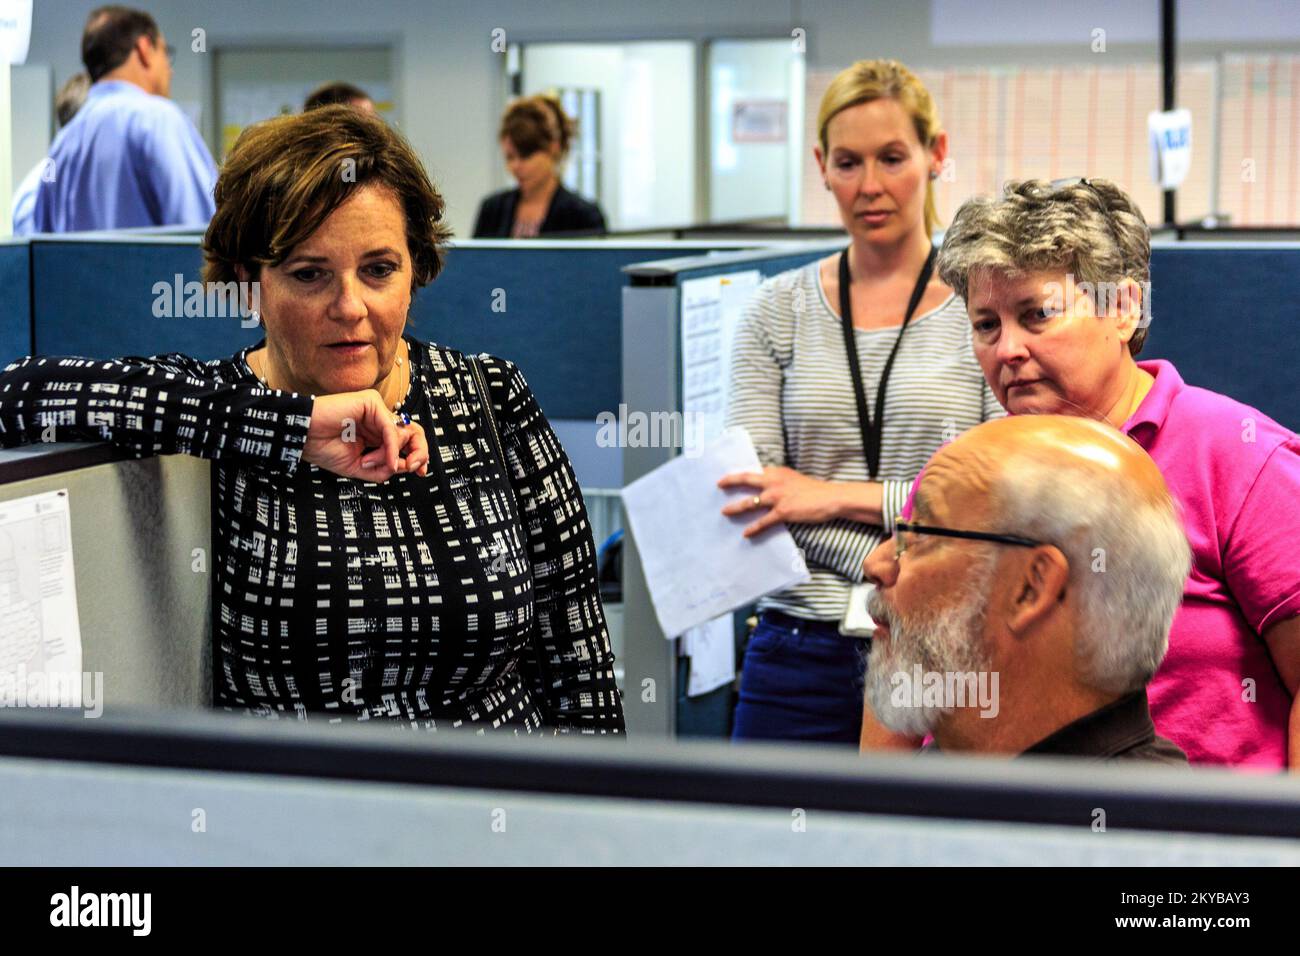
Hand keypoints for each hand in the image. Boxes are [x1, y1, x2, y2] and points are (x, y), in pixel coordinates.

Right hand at [303, 390, 428, 481]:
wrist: (303, 436)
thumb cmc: (324, 448)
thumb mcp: (360, 467)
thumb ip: (383, 468)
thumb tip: (405, 466)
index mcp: (376, 433)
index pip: (406, 441)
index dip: (417, 455)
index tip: (420, 472)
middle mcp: (379, 420)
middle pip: (413, 433)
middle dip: (418, 453)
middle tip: (413, 468)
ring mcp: (376, 410)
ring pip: (402, 434)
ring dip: (389, 455)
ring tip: (368, 462)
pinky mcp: (371, 403)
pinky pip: (391, 429)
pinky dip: (391, 447)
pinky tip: (386, 460)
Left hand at [717, 465, 839, 537]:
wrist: (829, 498)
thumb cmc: (812, 489)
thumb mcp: (791, 478)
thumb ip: (776, 479)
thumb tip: (762, 484)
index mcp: (776, 472)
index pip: (753, 471)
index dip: (739, 473)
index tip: (727, 475)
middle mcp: (774, 482)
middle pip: (746, 480)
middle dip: (730, 482)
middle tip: (718, 485)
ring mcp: (777, 497)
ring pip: (750, 502)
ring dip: (735, 508)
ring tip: (724, 512)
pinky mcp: (782, 512)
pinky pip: (763, 521)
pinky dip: (753, 528)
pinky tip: (745, 533)